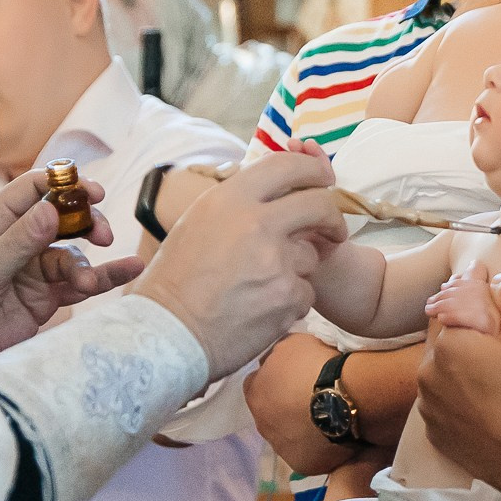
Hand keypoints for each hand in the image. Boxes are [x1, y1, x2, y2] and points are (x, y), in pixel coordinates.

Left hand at [0, 169, 142, 360]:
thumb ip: (18, 242)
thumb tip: (52, 210)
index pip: (34, 189)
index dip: (65, 185)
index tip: (93, 192)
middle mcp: (16, 240)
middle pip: (62, 218)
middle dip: (86, 223)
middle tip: (102, 235)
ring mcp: (31, 269)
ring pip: (71, 254)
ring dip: (86, 265)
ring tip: (88, 284)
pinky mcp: (42, 297)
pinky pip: (77, 283)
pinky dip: (101, 278)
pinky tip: (127, 271)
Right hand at [133, 151, 345, 379]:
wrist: (167, 334)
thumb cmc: (174, 282)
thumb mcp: (197, 224)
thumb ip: (237, 206)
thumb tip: (273, 194)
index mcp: (230, 200)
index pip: (287, 166)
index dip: (313, 171)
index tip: (324, 181)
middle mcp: (256, 223)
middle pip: (319, 205)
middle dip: (332, 217)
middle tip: (333, 230)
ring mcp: (276, 260)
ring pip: (310, 255)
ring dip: (296, 269)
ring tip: (260, 287)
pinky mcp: (288, 296)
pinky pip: (305, 292)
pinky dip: (289, 301)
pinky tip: (260, 310)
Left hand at [418, 270, 500, 500]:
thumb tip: (496, 279)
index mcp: (445, 344)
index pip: (452, 302)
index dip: (472, 289)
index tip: (486, 279)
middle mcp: (426, 374)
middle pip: (445, 337)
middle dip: (466, 328)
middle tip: (496, 330)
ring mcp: (429, 409)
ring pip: (442, 371)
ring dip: (460, 363)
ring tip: (492, 367)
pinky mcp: (437, 436)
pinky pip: (445, 403)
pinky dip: (459, 395)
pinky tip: (485, 398)